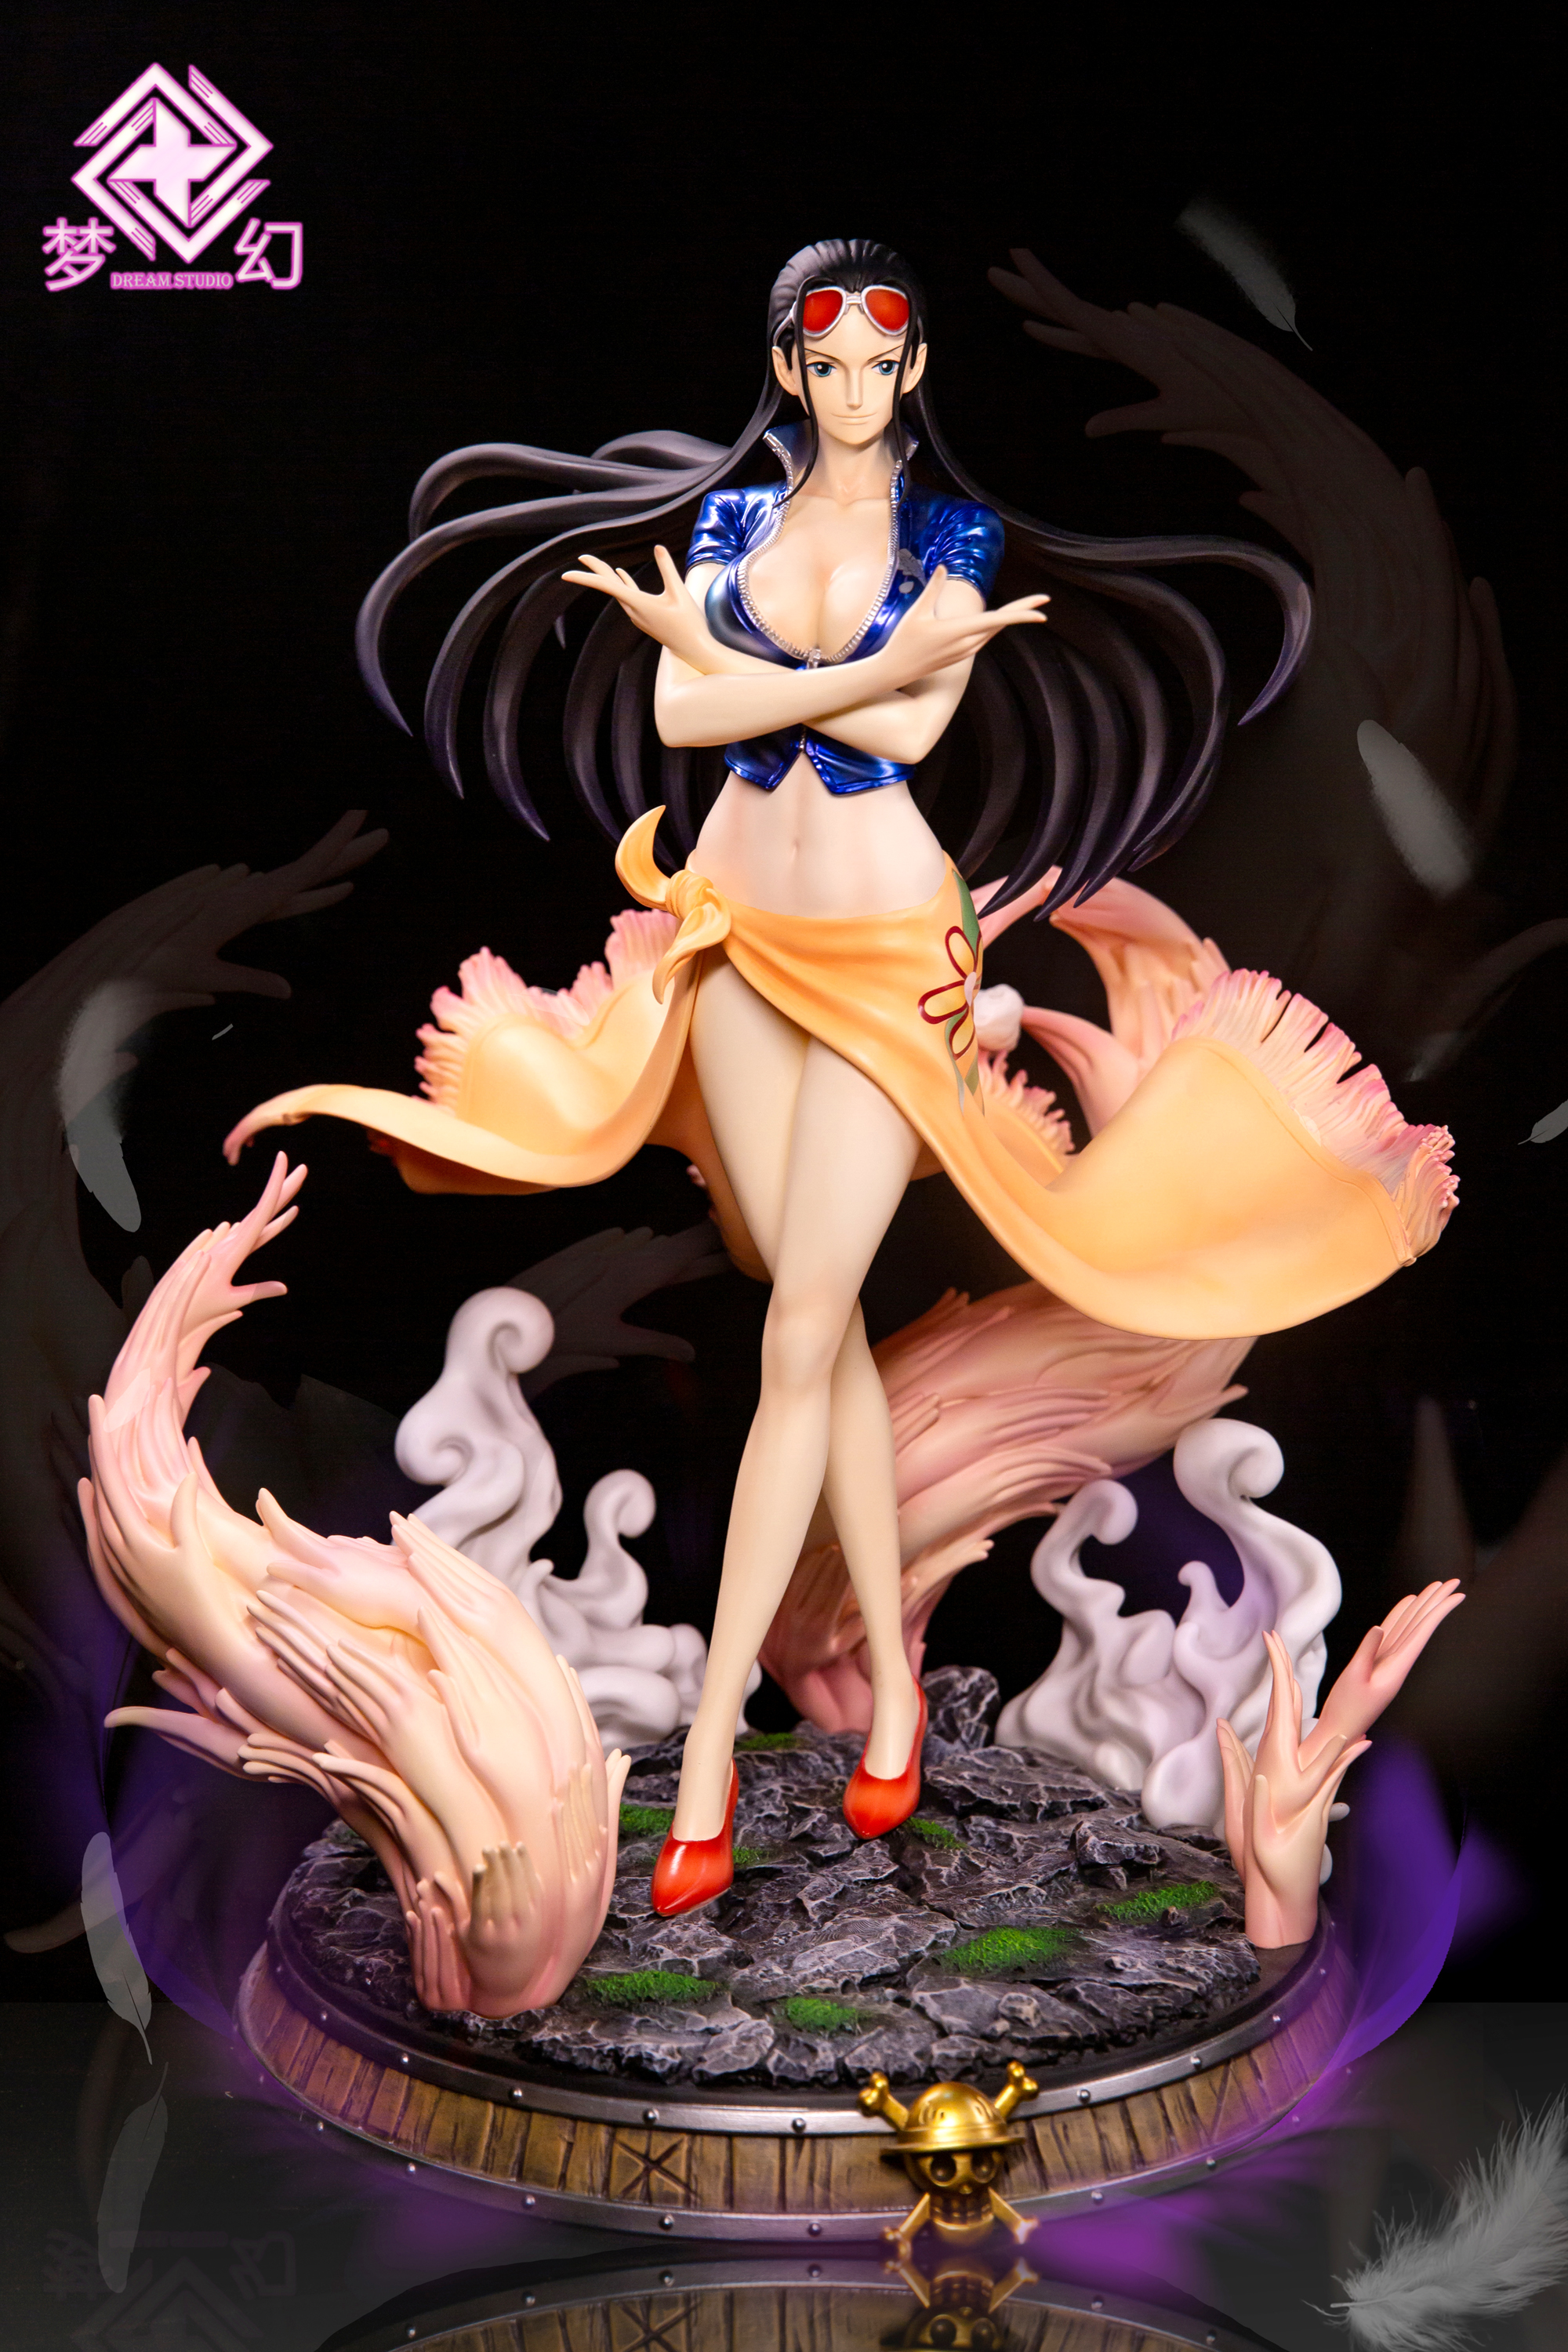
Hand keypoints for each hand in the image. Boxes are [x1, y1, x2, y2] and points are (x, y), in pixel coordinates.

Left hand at [561, 544, 714, 667]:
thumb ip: (668, 569)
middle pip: (609, 586)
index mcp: (639, 604)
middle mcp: (633, 610)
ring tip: (594, 561)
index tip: (567, 575)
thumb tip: (657, 547)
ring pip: (617, 590)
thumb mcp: (680, 593)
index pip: (606, 587)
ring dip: (607, 575)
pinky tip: (620, 574)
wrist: (693, 649)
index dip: (586, 578)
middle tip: (582, 556)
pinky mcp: (644, 615)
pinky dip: (623, 583)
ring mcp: (637, 614)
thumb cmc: (689, 623)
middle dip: (595, 570)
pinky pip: (628, 596)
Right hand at [874, 566, 1048, 689]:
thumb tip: (945, 568)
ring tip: (1029, 606)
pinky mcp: (961, 655)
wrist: (895, 670)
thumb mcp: (916, 612)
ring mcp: (965, 652)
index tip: (1042, 611)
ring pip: (994, 632)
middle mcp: (966, 644)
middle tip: (1045, 600)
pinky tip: (1003, 620)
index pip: (996, 620)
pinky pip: (984, 638)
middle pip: (1001, 624)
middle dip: (1024, 612)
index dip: (1021, 615)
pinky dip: (996, 626)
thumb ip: (933, 589)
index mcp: (957, 631)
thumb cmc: (903, 640)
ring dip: (1010, 618)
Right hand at [1305, 1579, 1464, 1757]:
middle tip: (1453, 1581)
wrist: (1342, 1728)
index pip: (1423, 1632)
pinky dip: (1400, 1615)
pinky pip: (1392, 1632)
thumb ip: (1367, 1652)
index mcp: (1397, 1667)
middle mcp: (1397, 1661)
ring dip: (1421, 1606)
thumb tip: (1379, 1627)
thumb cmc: (1347, 1708)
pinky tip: (1407, 1603)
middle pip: (1420, 1625)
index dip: (1439, 1610)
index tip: (1457, 1594)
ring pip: (1408, 1626)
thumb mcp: (1354, 1679)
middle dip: (1435, 1602)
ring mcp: (1387, 1660)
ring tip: (1433, 1587)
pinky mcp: (1376, 1660)